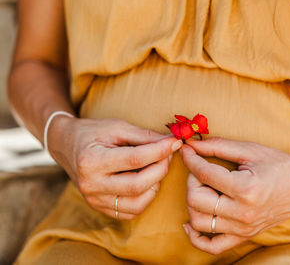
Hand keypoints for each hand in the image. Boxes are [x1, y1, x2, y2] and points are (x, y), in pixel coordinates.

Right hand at [47, 116, 181, 219]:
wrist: (66, 145)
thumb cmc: (93, 133)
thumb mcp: (117, 127)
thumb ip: (145, 136)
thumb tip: (172, 142)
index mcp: (91, 160)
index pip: (134, 159)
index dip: (160, 151)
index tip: (175, 143)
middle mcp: (90, 185)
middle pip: (138, 185)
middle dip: (161, 169)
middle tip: (168, 155)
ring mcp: (94, 200)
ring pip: (138, 203)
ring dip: (155, 185)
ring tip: (156, 167)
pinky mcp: (100, 208)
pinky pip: (131, 211)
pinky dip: (145, 197)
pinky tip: (146, 181)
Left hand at [181, 137, 289, 253]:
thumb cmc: (281, 164)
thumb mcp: (250, 150)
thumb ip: (218, 146)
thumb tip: (191, 143)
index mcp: (247, 189)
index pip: (203, 174)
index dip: (191, 159)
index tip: (187, 150)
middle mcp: (244, 213)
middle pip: (195, 200)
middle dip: (191, 180)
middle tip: (200, 169)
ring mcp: (244, 228)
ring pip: (198, 222)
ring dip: (193, 203)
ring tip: (204, 189)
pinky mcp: (245, 236)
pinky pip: (212, 246)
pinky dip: (196, 236)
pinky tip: (192, 222)